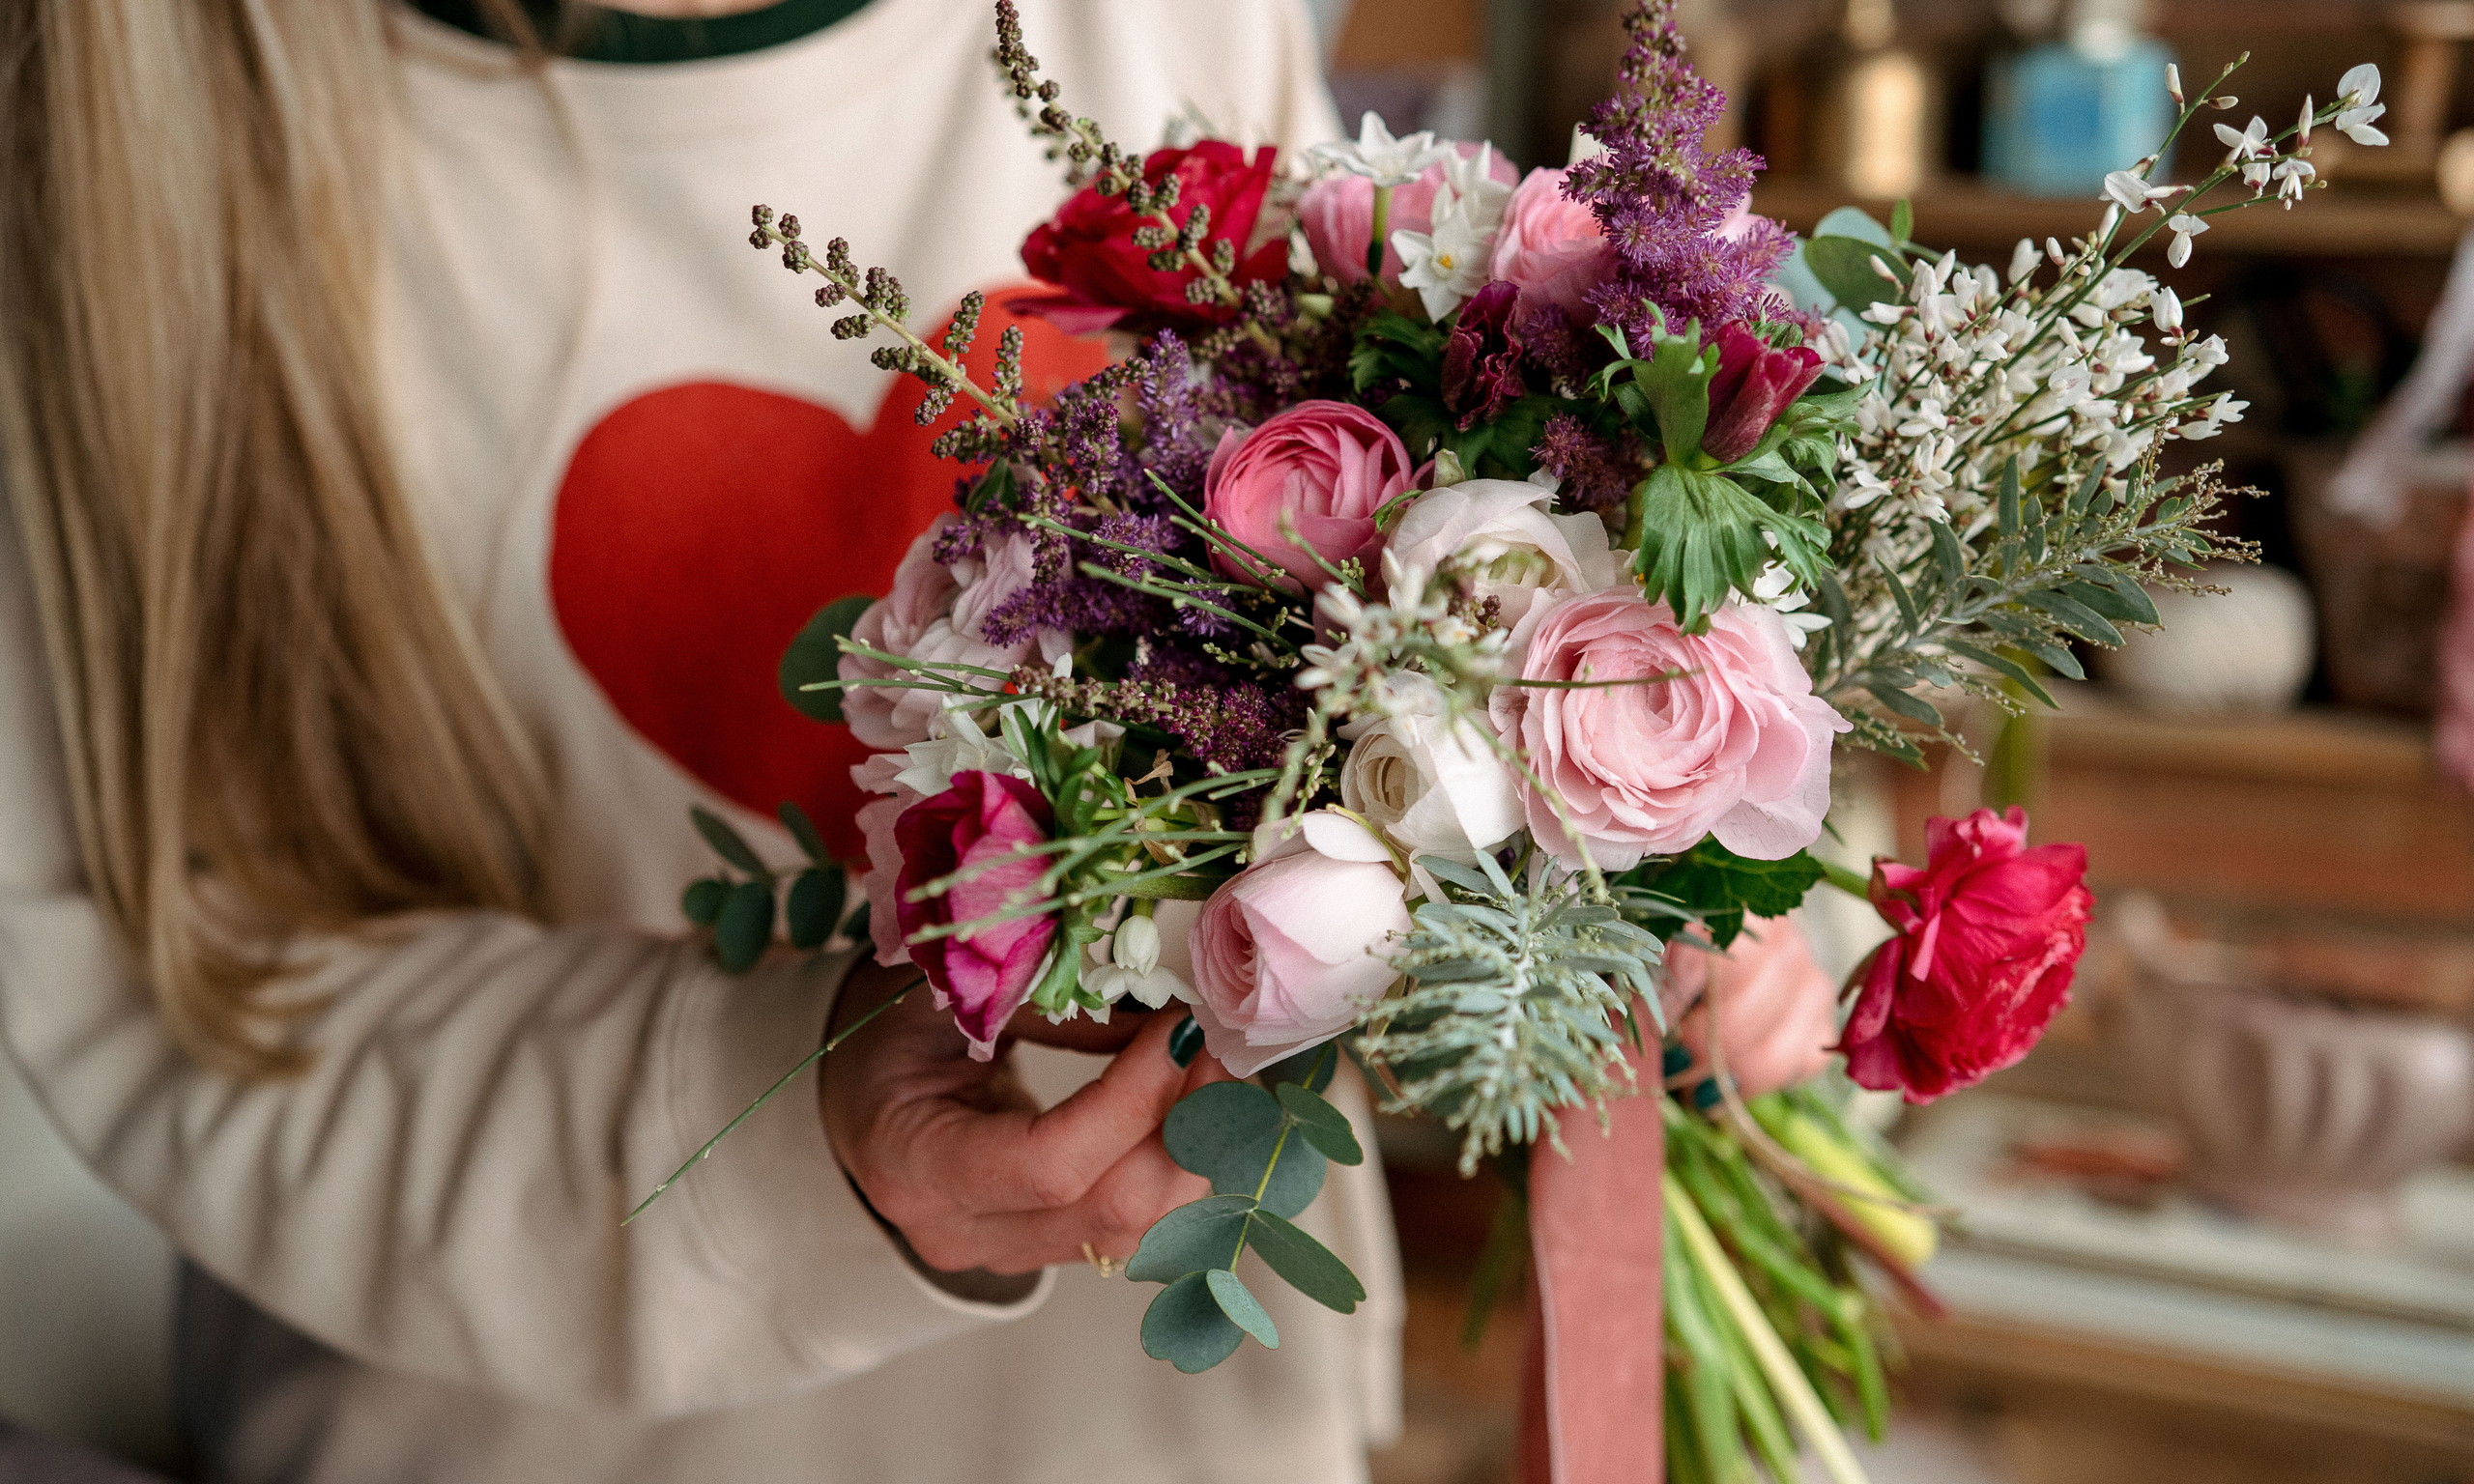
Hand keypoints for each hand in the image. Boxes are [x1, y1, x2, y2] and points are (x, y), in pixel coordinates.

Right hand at [818, 959, 1222, 1275]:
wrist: (856, 1097)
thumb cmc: (887, 1035)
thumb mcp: (947, 1000)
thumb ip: (1050, 1008)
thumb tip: (1167, 1015)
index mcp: (914, 1167)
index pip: (1048, 1164)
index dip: (1132, 1099)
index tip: (1180, 1029)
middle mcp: (960, 1233)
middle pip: (1108, 1206)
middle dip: (1184, 1120)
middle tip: (1217, 1040)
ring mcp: (1006, 1254)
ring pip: (1138, 1230)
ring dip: (1197, 1148)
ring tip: (1216, 1068)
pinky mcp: (1045, 1251)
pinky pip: (1136, 1229)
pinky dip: (1182, 1168)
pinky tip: (1198, 1109)